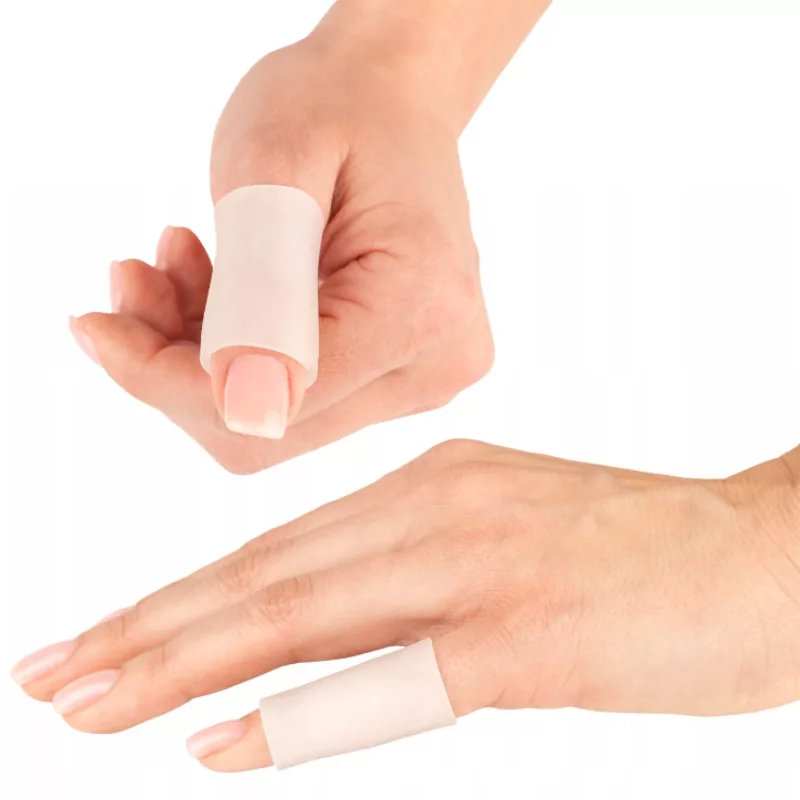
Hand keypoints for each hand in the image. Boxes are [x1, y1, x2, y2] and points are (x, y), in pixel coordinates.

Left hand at [14, 440, 799, 770]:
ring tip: (85, 699)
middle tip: (50, 672)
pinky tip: (213, 745)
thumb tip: (339, 639)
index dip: (184, 597)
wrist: (764, 550)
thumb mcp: (509, 545)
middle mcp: (438, 507)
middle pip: (264, 574)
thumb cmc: (641, 555)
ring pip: (300, 610)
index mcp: (432, 484)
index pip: (280, 546)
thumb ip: (422, 579)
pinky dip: (297, 712)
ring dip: (184, 660)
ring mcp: (477, 564)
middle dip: (148, 628)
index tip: (106, 639)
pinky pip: (391, 676)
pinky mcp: (527, 632)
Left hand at [68, 33, 492, 472]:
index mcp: (422, 306)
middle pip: (276, 423)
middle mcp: (436, 363)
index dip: (170, 376)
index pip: (282, 391)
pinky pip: (293, 399)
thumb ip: (263, 284)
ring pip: (276, 418)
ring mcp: (421, 378)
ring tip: (174, 266)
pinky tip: (211, 286)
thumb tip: (247, 410)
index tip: (101, 324)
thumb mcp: (275, 164)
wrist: (391, 102)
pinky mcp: (397, 378)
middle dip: (176, 367)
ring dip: (199, 357)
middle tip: (134, 282)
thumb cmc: (338, 107)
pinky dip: (231, 353)